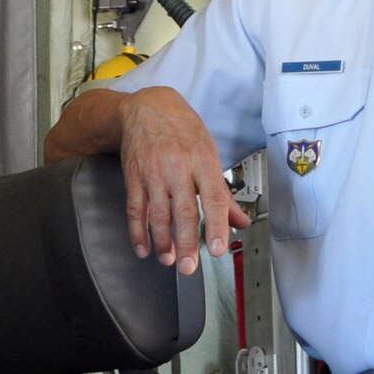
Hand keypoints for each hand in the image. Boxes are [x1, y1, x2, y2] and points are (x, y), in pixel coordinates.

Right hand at [119, 87, 249, 274]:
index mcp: (203, 160)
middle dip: (186, 242)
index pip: (213, 197)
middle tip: (189, 267)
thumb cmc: (182, 130)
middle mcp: (178, 167)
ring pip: (157, 213)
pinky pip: (135, 209)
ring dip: (162, 241)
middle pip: (183, 210)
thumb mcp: (209, 152)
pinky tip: (144, 248)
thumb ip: (223, 192)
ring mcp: (153, 172)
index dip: (216, 225)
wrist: (147, 107)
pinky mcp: (133, 176)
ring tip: (169, 260)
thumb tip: (240, 221)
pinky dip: (138, 232)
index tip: (217, 249)